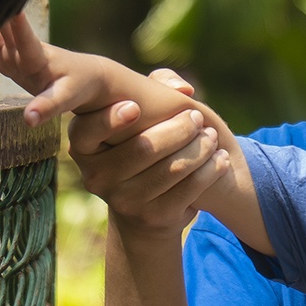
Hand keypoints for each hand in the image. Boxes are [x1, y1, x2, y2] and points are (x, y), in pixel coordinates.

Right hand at [0, 13, 104, 124]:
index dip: (13, 23)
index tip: (4, 5)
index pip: (24, 38)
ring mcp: (17, 56)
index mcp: (38, 57)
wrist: (88, 77)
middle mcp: (24, 52)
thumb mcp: (66, 98)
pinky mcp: (14, 63)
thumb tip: (28, 120)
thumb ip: (46, 108)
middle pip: (5, 30)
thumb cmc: (79, 85)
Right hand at [76, 105, 227, 237]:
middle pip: (143, 148)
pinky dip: (210, 170)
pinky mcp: (152, 217)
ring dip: (200, 148)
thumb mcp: (139, 116)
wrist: (143, 211)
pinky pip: (189, 189)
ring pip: (172, 168)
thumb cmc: (140, 145)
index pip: (87, 132)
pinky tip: (221, 159)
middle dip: (179, 128)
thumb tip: (184, 90)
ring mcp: (123, 201)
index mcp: (84, 148)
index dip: (109, 119)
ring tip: (212, 137)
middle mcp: (96, 177)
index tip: (135, 107)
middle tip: (197, 116)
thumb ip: (156, 87)